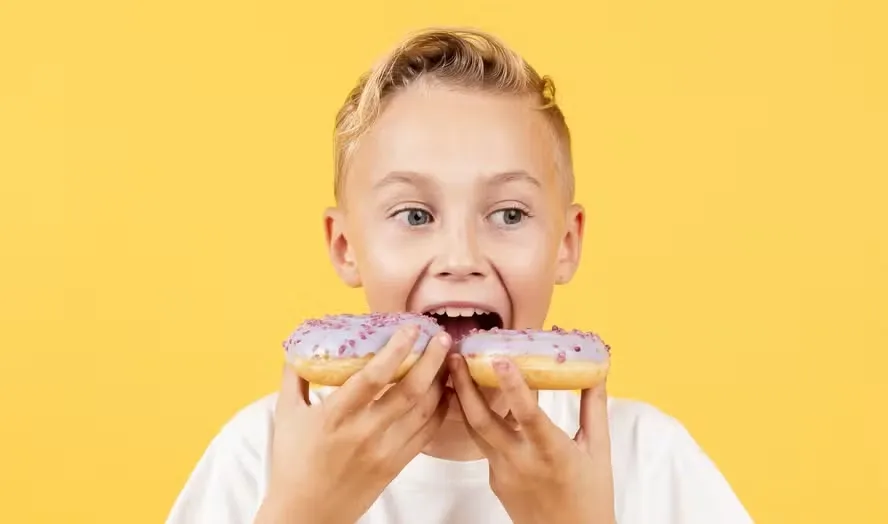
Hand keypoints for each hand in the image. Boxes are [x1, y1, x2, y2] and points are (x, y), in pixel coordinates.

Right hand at [255, 326, 452, 523]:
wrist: (306, 514)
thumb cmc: (293, 462)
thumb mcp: (287, 415)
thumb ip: (295, 377)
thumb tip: (300, 346)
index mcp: (335, 416)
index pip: (373, 377)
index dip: (396, 350)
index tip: (411, 328)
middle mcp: (364, 432)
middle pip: (410, 391)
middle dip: (432, 360)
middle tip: (442, 337)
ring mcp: (384, 451)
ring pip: (425, 411)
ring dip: (440, 382)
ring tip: (447, 358)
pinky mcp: (396, 465)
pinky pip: (427, 433)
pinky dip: (440, 409)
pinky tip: (444, 392)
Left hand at [448, 355, 614, 523]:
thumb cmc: (591, 496)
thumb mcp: (599, 450)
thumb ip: (593, 408)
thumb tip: (595, 371)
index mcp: (551, 452)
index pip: (528, 414)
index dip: (513, 386)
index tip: (499, 359)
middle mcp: (521, 462)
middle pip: (482, 421)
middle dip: (465, 386)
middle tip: (456, 357)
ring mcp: (502, 473)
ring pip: (476, 431)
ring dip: (464, 400)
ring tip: (456, 372)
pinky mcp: (494, 481)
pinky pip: (484, 446)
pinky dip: (480, 422)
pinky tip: (479, 402)